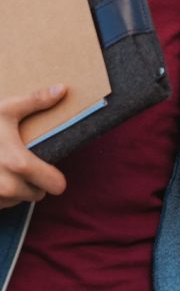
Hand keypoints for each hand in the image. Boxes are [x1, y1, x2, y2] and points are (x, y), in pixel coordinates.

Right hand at [0, 86, 67, 208]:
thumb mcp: (5, 109)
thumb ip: (35, 101)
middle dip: (36, 188)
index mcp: (15, 161)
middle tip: (37, 179)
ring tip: (18, 180)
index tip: (60, 183)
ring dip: (17, 194)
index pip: (45, 181)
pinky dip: (0, 198)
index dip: (54, 182)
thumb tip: (62, 89)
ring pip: (11, 201)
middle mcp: (2, 183)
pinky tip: (0, 185)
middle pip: (30, 194)